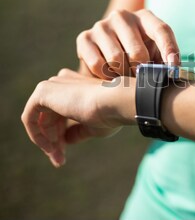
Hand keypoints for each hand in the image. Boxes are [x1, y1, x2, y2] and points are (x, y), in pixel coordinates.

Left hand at [21, 69, 135, 166]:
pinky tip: (49, 148)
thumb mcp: (93, 126)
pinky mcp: (42, 92)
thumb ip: (77, 131)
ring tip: (58, 158)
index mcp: (77, 86)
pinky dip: (36, 134)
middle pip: (50, 117)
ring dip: (47, 141)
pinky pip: (29, 117)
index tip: (65, 154)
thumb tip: (66, 141)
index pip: (61, 113)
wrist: (115, 101)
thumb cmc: (111, 113)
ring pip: (40, 119)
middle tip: (59, 160)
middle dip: (54, 141)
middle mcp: (63, 83)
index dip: (61, 136)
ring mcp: (52, 85)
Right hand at [76, 9, 179, 78]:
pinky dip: (106, 76)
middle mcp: (122, 16)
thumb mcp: (157, 56)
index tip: (173, 69)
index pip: (162, 30)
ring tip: (127, 78)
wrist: (108, 62)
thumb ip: (166, 61)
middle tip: (142, 81)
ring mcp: (102, 25)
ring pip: (116, 60)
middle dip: (142, 72)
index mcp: (145, 18)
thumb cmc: (141, 59)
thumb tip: (173, 70)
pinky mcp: (84, 38)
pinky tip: (111, 76)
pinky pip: (97, 64)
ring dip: (123, 76)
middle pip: (137, 52)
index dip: (169, 50)